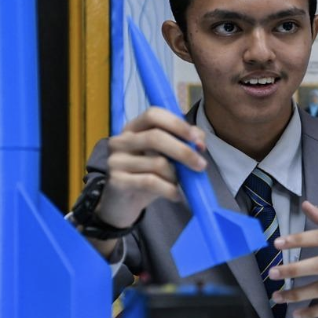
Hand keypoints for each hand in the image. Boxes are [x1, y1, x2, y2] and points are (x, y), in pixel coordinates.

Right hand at [95, 107, 206, 229]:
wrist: (123, 203)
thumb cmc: (148, 174)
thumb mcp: (166, 156)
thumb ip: (183, 142)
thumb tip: (199, 140)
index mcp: (134, 128)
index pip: (153, 114)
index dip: (176, 124)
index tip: (195, 139)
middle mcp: (121, 140)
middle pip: (155, 137)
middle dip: (183, 151)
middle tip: (201, 165)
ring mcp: (116, 160)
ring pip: (157, 163)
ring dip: (175, 176)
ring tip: (179, 184)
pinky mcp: (117, 181)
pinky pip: (151, 182)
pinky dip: (169, 189)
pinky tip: (176, 195)